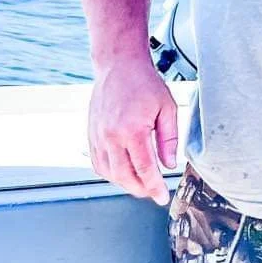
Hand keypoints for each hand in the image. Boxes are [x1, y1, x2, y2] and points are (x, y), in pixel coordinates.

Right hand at [88, 54, 180, 203]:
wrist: (118, 65)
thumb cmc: (144, 83)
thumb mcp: (167, 108)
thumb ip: (169, 139)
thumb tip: (169, 164)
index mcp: (132, 129)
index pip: (144, 169)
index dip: (154, 187)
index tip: (162, 197)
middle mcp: (111, 135)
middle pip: (124, 176)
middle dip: (140, 189)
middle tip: (153, 192)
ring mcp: (98, 136)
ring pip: (109, 173)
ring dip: (125, 183)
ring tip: (141, 183)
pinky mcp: (91, 134)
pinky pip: (98, 163)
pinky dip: (110, 173)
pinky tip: (123, 172)